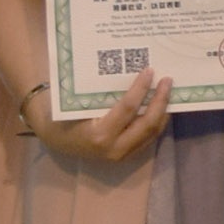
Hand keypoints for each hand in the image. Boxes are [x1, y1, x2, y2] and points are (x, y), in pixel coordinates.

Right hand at [30, 72, 169, 164]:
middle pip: (147, 123)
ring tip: (168, 91)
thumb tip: (128, 67)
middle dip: (161, 101)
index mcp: (99, 134)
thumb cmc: (64, 116)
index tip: (149, 71)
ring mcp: (122, 155)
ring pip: (152, 132)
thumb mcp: (78, 104)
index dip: (141, 89)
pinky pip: (148, 138)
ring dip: (163, 111)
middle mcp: (114, 148)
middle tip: (167, 80)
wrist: (56, 141)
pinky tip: (161, 106)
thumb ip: (101, 92)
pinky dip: (157, 121)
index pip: (128, 108)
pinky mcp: (126, 156)